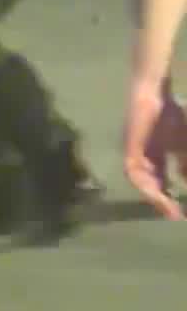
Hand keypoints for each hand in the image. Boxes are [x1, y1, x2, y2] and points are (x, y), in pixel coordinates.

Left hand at [123, 78, 186, 218]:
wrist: (155, 95)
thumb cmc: (169, 115)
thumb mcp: (182, 143)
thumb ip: (184, 162)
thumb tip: (185, 181)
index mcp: (154, 158)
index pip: (160, 182)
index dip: (169, 196)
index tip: (180, 211)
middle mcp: (142, 159)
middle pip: (149, 185)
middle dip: (161, 200)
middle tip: (174, 214)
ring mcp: (133, 155)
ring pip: (140, 181)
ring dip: (153, 195)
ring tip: (166, 206)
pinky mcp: (129, 149)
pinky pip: (133, 171)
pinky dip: (144, 182)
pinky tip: (155, 190)